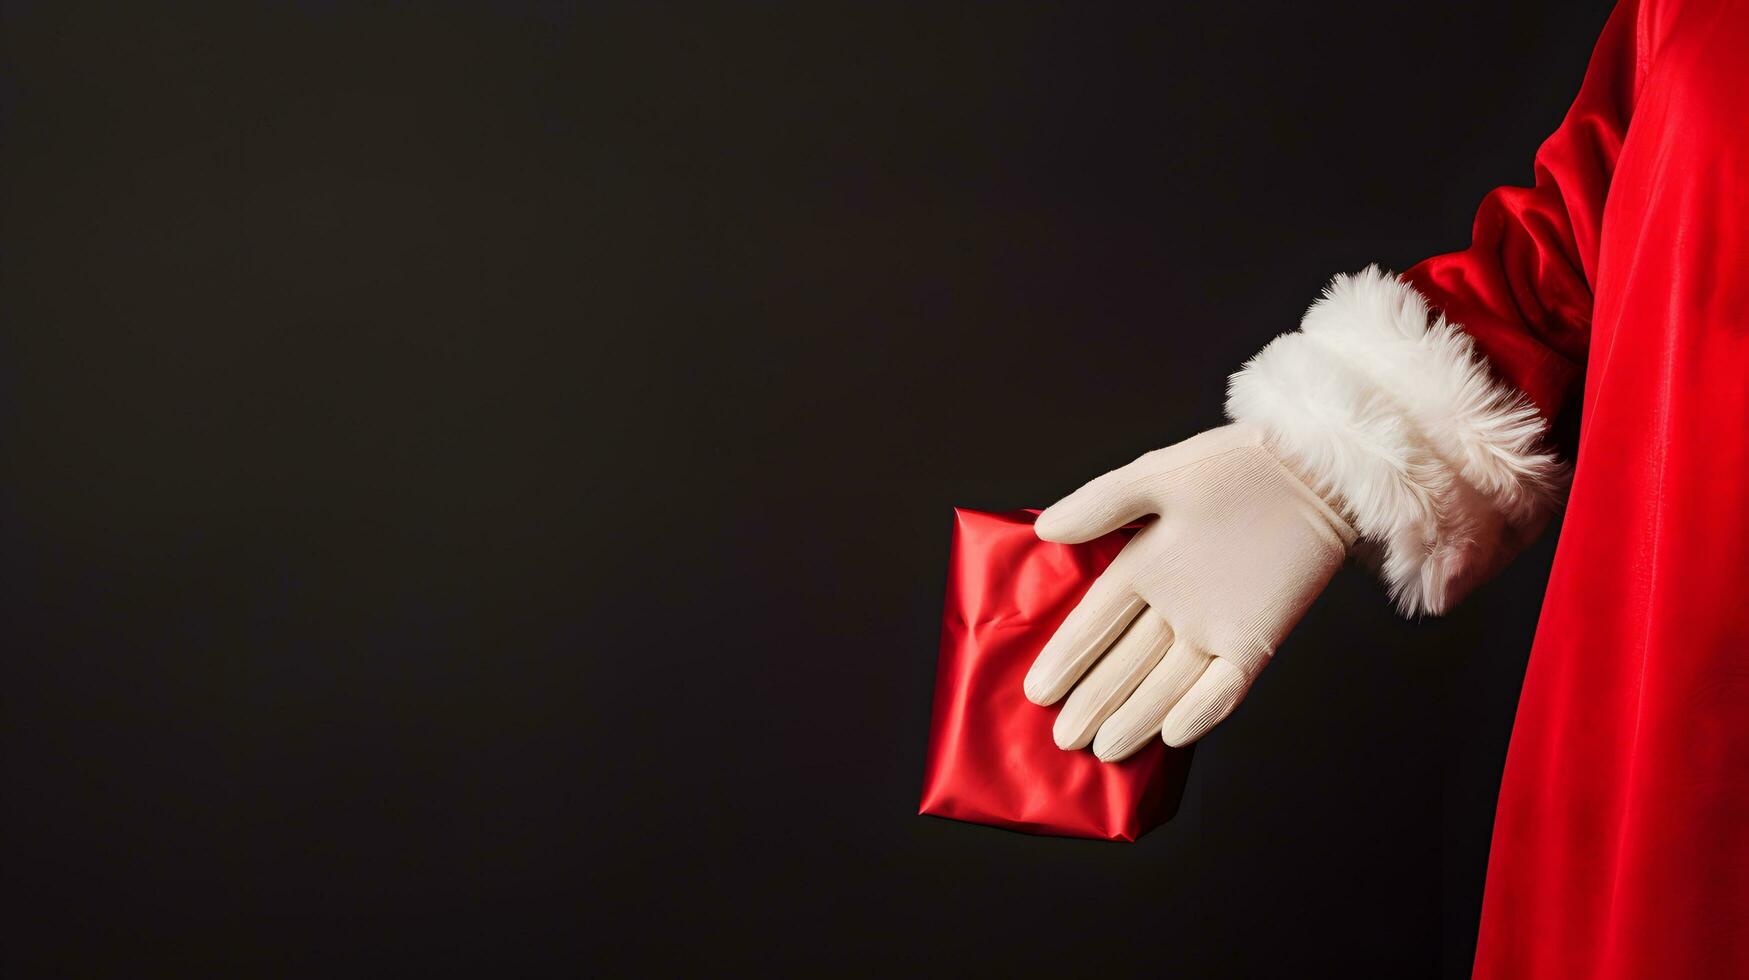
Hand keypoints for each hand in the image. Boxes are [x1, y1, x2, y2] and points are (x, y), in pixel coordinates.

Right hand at [1024, 423, 1355, 759]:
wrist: (1312, 473)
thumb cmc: (1234, 465)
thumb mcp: (1160, 477)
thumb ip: (1103, 504)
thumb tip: (1044, 529)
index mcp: (1144, 566)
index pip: (1094, 622)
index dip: (1067, 657)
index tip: (1037, 690)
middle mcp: (1173, 605)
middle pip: (1125, 664)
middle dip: (1095, 700)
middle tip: (1063, 739)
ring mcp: (1214, 626)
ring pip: (1168, 683)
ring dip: (1139, 716)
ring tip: (1105, 750)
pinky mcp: (1256, 640)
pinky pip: (1226, 685)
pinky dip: (1202, 709)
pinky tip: (1174, 735)